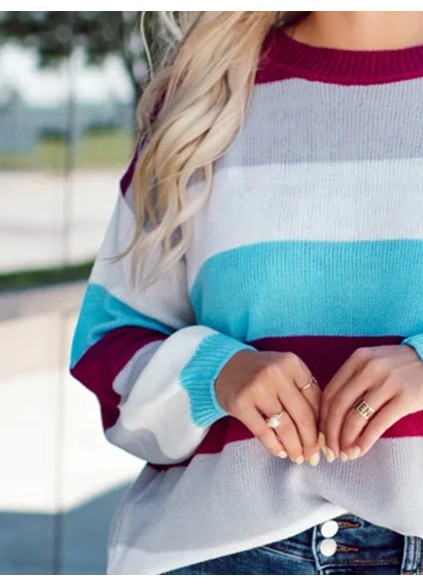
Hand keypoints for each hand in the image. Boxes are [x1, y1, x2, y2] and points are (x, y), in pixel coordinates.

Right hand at [215, 349, 321, 464]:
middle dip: (311, 442)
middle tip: (314, 458)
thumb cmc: (263, 373)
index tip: (324, 441)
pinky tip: (280, 452)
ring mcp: (256, 388)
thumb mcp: (286, 372)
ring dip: (294, 448)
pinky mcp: (240, 403)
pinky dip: (274, 446)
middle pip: (303, 416)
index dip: (322, 424)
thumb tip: (322, 431)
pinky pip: (263, 432)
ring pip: (284, 427)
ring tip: (298, 457)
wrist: (226, 366)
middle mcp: (275, 373)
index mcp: (291, 363)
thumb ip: (303, 393)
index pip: (315, 400)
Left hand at [319, 345, 422, 461]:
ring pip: (355, 417)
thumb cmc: (402, 367)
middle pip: (338, 406)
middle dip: (330, 434)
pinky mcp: (405, 398)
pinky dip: (364, 441)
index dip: (321, 418)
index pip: (330, 392)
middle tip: (329, 451)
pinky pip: (377, 424)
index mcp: (358, 359)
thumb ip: (354, 380)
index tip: (319, 436)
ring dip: (345, 441)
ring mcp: (388, 382)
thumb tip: (331, 416)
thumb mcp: (375, 363)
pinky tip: (359, 451)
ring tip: (344, 454)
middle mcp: (369, 368)